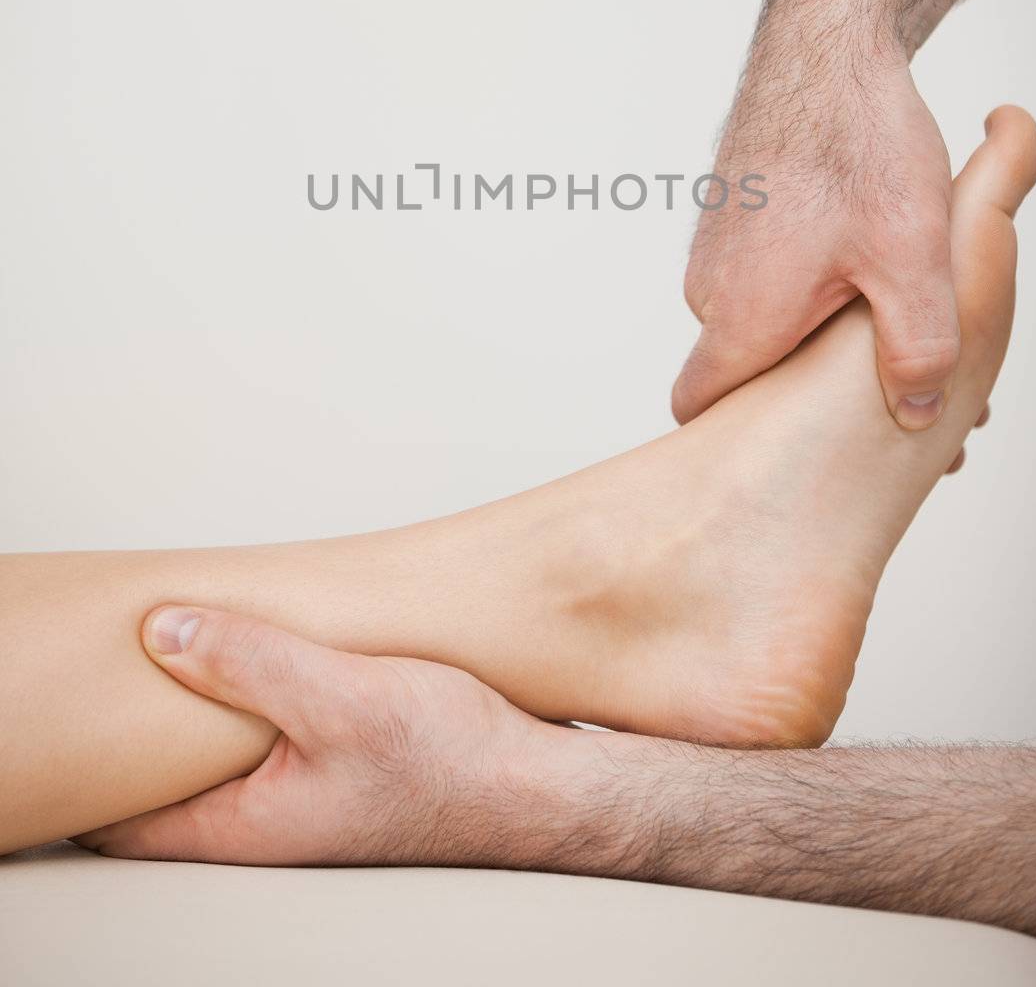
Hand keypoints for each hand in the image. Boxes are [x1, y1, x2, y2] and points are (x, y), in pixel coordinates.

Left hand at [76, 605, 567, 865]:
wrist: (538, 781)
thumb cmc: (450, 759)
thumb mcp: (338, 697)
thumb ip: (247, 662)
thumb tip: (161, 631)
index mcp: (242, 826)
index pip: (120, 821)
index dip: (87, 772)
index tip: (75, 707)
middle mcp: (260, 823)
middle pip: (160, 785)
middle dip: (134, 727)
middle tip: (121, 659)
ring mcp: (295, 800)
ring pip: (212, 756)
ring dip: (195, 705)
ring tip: (178, 641)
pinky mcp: (329, 770)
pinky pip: (260, 735)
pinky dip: (244, 696)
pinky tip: (256, 649)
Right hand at [673, 38, 960, 431]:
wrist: (825, 49)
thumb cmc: (858, 146)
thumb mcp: (912, 258)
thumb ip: (918, 350)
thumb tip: (918, 417)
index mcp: (746, 316)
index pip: (699, 410)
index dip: (730, 442)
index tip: (780, 451)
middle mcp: (712, 289)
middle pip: (744, 369)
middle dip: (803, 381)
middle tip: (885, 364)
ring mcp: (715, 250)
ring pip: (757, 316)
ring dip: (809, 323)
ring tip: (880, 293)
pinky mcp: (730, 218)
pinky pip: (759, 272)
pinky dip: (803, 277)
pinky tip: (859, 247)